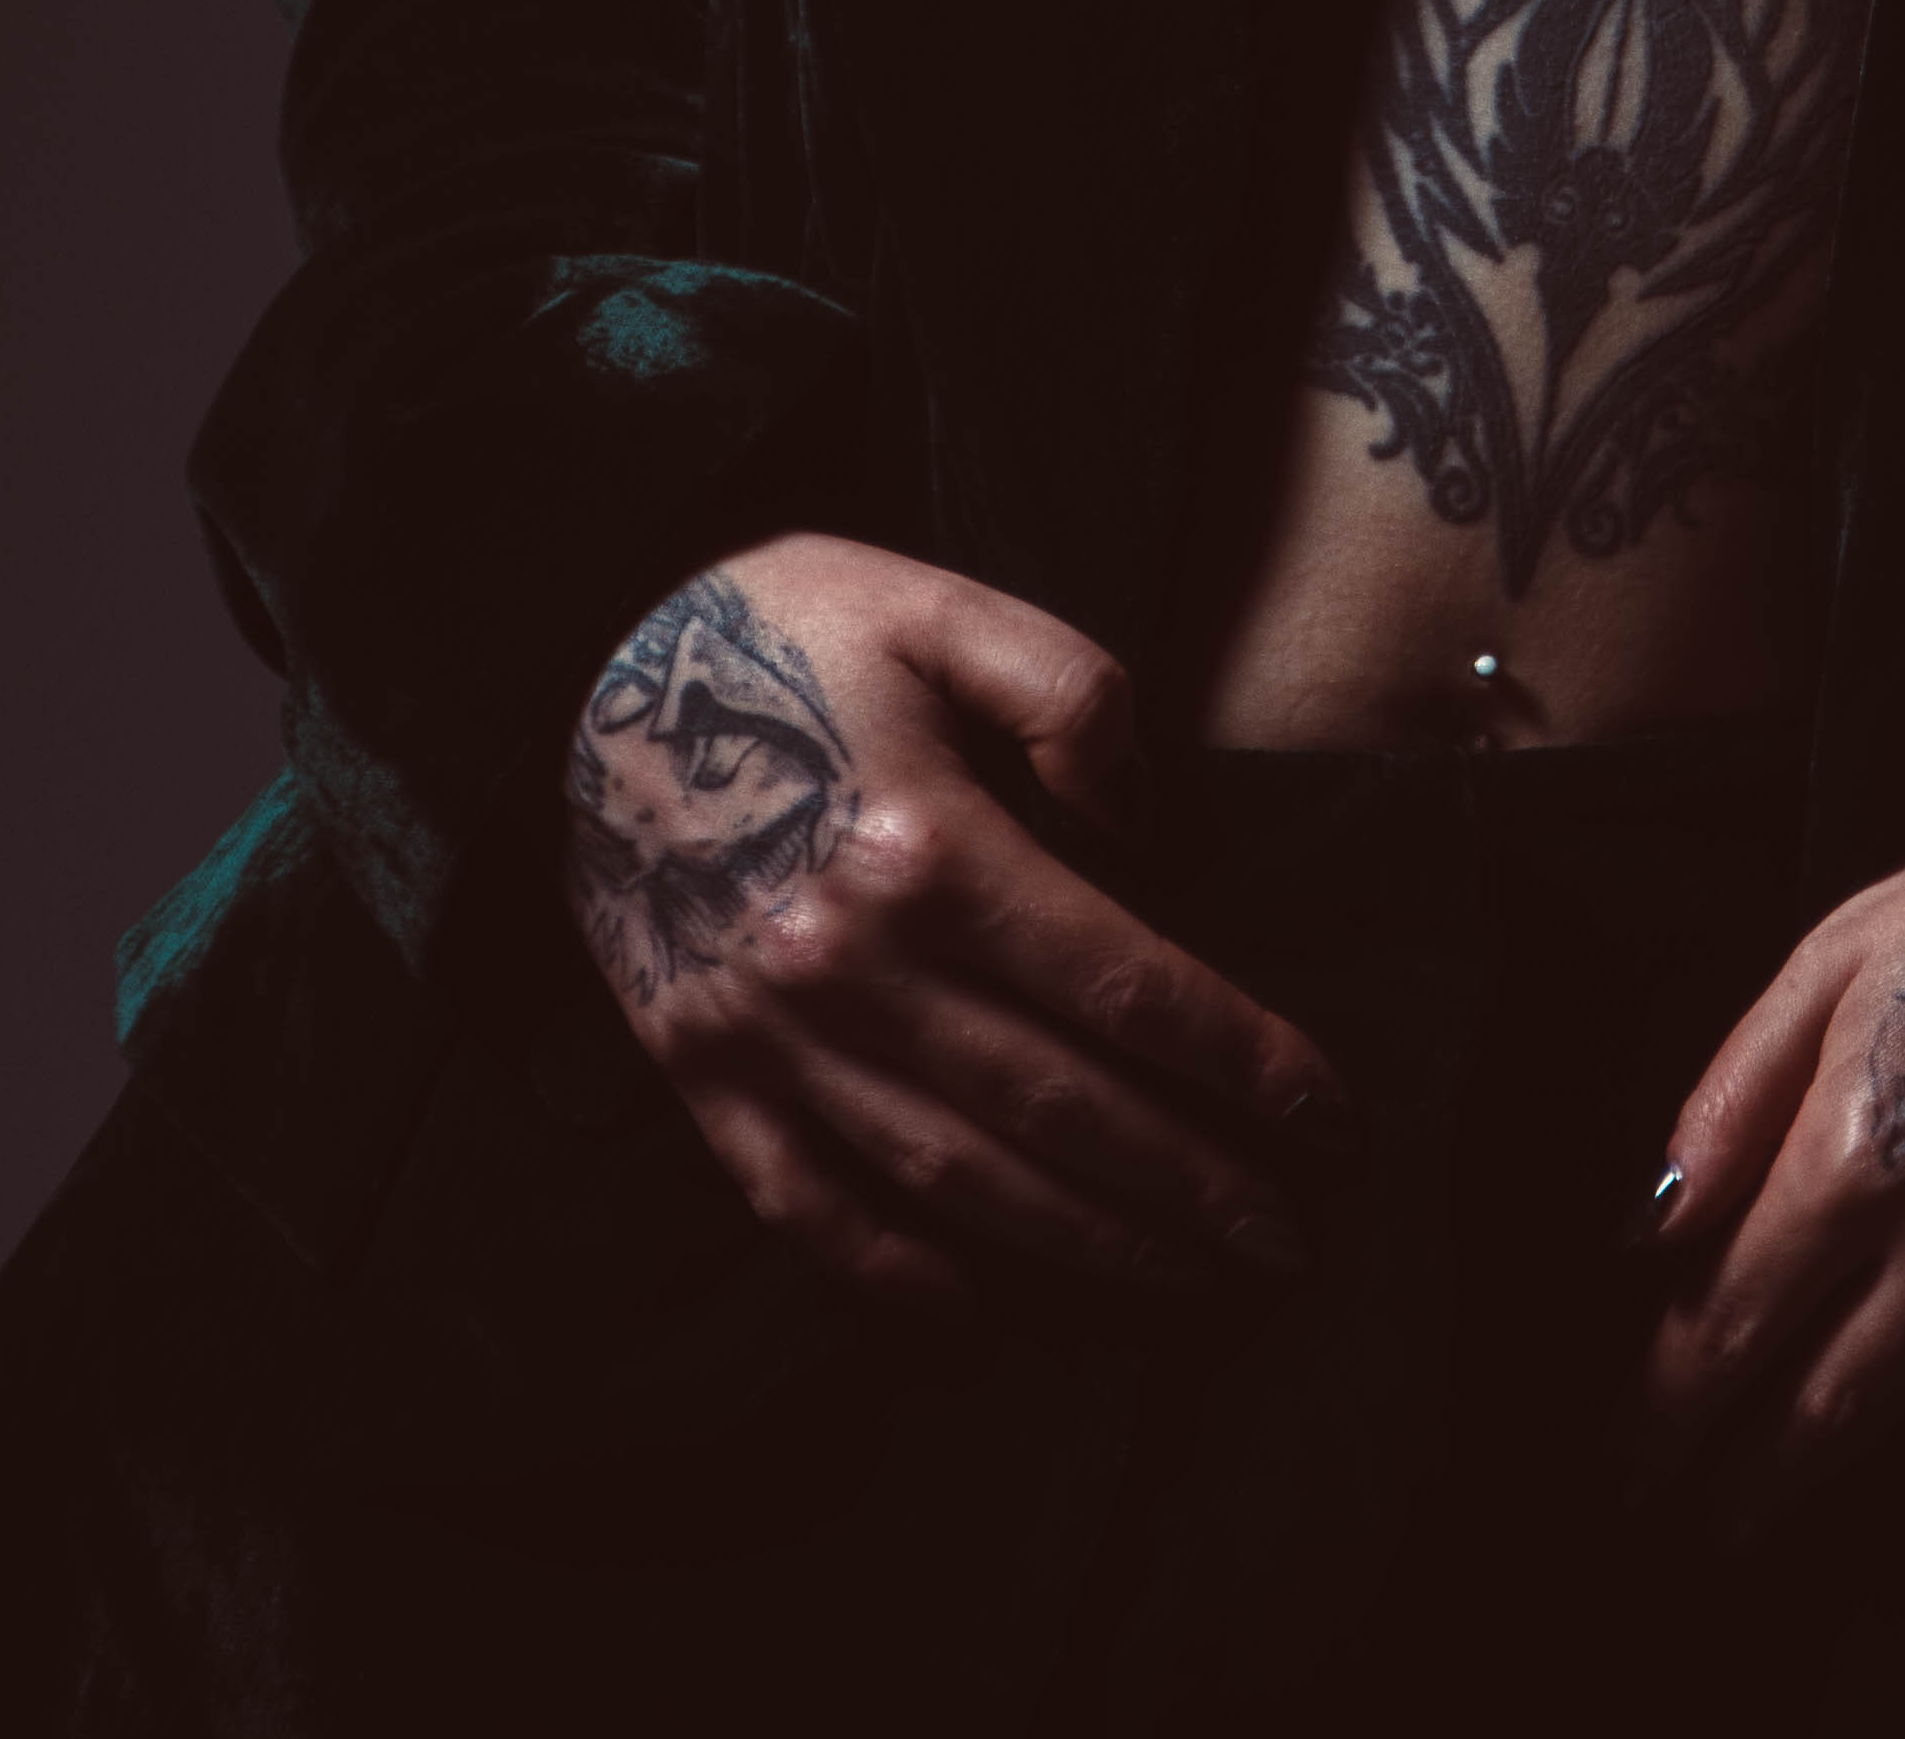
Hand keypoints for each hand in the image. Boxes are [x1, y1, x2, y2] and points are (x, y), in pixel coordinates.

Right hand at [562, 530, 1346, 1315]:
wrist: (578, 660)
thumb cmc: (784, 623)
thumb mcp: (942, 604)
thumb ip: (1071, 694)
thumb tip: (1148, 825)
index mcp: (927, 850)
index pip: (1123, 985)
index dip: (1238, 1057)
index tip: (1326, 1113)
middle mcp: (851, 966)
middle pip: (1058, 1106)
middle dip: (1188, 1183)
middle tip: (1286, 1238)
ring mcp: (769, 1035)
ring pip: (952, 1176)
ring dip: (1080, 1241)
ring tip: (1184, 1273)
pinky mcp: (701, 1073)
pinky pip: (807, 1207)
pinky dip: (897, 1272)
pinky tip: (984, 1301)